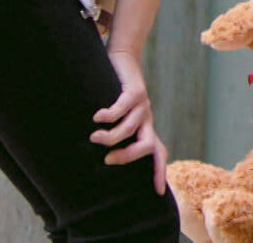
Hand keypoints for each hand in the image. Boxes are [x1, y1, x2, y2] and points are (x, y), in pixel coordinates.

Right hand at [93, 48, 166, 193]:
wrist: (123, 60)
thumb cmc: (116, 94)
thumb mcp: (120, 118)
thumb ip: (115, 134)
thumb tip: (98, 155)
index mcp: (146, 128)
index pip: (158, 153)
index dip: (159, 172)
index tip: (157, 192)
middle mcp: (147, 119)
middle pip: (147, 146)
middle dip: (127, 156)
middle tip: (107, 159)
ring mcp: (143, 105)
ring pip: (130, 128)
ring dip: (110, 136)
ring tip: (93, 136)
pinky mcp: (135, 91)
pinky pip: (121, 108)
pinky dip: (108, 115)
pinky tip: (96, 116)